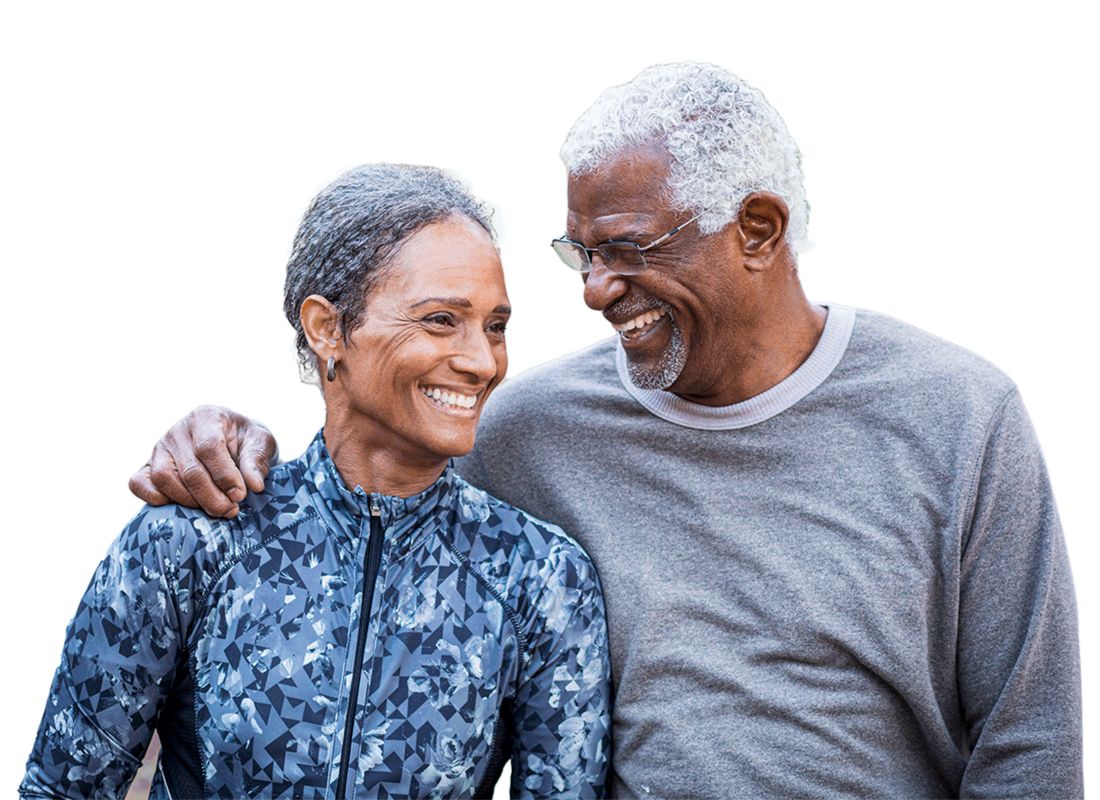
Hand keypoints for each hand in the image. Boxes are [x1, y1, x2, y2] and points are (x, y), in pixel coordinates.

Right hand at [127, 403, 279, 517]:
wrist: (229, 442)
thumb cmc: (245, 442)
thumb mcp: (261, 444)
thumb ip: (258, 461)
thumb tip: (254, 485)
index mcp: (206, 416)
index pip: (209, 447)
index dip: (224, 475)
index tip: (240, 495)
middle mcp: (178, 430)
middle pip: (189, 470)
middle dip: (212, 497)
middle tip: (231, 510)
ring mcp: (159, 448)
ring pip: (164, 479)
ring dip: (190, 501)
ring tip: (215, 509)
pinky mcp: (147, 466)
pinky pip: (139, 484)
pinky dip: (154, 499)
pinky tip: (182, 507)